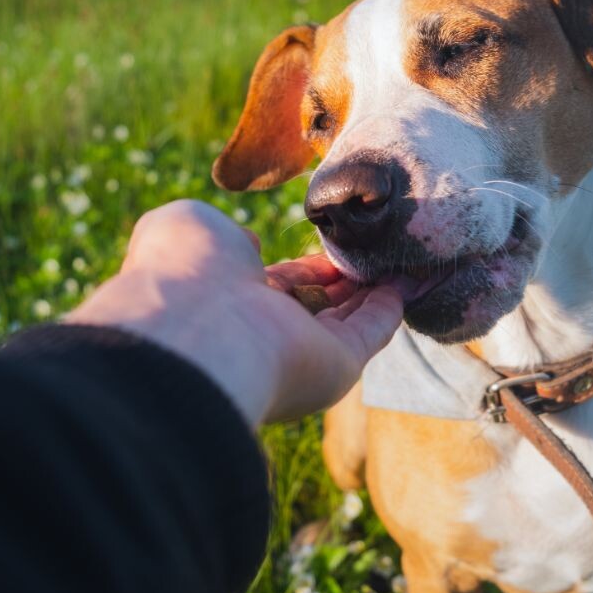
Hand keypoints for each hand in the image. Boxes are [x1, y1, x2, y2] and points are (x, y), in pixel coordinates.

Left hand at [67, 200, 403, 427]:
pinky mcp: (337, 367)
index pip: (277, 284)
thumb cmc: (183, 271)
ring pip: (348, 318)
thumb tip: (252, 248)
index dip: (306, 266)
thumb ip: (222, 233)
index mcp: (226, 302)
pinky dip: (391, 307)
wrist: (194, 329)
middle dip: (346, 278)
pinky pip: (370, 332)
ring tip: (406, 259)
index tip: (334, 241)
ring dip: (375, 290)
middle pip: (317, 304)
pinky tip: (409, 282)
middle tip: (377, 249)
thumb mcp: (189, 226)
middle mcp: (264, 332)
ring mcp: (301, 352)